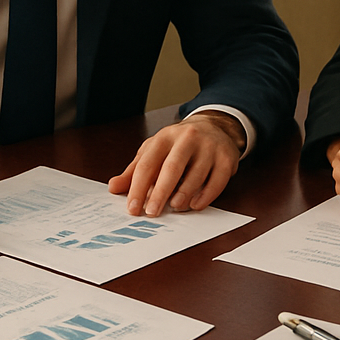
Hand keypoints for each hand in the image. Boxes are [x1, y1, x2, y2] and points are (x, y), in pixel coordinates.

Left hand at [107, 111, 244, 215]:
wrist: (214, 127)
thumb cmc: (178, 144)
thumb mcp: (154, 151)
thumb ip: (134, 171)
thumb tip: (113, 187)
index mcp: (165, 137)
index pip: (148, 163)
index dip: (139, 187)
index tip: (133, 208)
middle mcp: (187, 138)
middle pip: (172, 168)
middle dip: (160, 192)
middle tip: (152, 212)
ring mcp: (209, 147)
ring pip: (196, 175)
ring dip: (184, 194)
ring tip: (175, 207)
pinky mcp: (226, 158)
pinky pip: (217, 181)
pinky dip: (206, 196)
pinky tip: (195, 205)